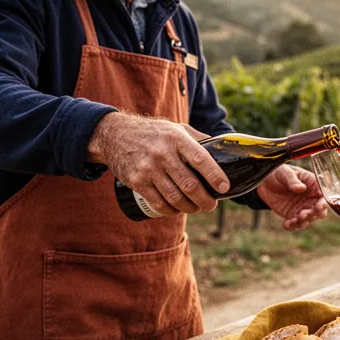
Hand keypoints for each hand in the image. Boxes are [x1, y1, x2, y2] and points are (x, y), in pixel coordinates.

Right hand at [88, 112, 228, 215]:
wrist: (115, 135)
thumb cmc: (153, 132)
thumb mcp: (176, 128)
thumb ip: (198, 139)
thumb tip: (223, 152)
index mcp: (176, 139)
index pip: (200, 159)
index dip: (215, 176)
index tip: (225, 187)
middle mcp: (162, 154)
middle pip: (189, 185)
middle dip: (205, 200)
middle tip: (212, 204)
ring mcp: (148, 169)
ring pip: (175, 198)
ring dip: (190, 208)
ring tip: (197, 207)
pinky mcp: (137, 182)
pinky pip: (159, 204)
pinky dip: (172, 211)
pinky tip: (178, 209)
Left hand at [256, 165, 327, 229]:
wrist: (265, 181)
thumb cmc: (280, 172)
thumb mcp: (286, 173)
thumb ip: (293, 181)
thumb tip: (302, 188)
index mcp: (314, 185)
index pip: (323, 195)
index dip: (323, 202)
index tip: (318, 205)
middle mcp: (311, 198)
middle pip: (319, 210)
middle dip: (313, 214)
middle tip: (304, 215)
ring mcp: (303, 208)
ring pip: (309, 219)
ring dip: (303, 221)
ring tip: (294, 220)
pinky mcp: (293, 215)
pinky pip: (296, 224)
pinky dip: (293, 226)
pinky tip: (286, 225)